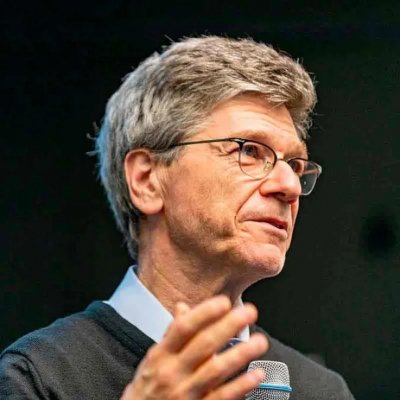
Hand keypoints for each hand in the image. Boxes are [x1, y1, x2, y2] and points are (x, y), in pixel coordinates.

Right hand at [121, 295, 268, 399]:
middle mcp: (172, 372)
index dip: (205, 314)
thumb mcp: (155, 357)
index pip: (184, 328)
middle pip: (204, 345)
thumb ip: (172, 333)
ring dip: (240, 354)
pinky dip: (240, 386)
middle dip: (228, 326)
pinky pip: (222, 397)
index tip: (224, 302)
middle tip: (249, 312)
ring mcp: (185, 393)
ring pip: (216, 370)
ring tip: (260, 341)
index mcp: (161, 354)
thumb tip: (183, 307)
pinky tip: (256, 374)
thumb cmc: (149, 387)